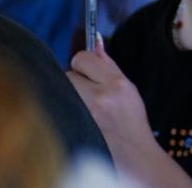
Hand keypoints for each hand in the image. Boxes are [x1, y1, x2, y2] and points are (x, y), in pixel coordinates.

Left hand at [67, 38, 161, 163]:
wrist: (130, 151)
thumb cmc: (130, 118)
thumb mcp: (127, 87)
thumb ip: (108, 64)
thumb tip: (95, 40)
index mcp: (116, 84)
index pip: (82, 58)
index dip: (84, 62)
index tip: (89, 68)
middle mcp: (99, 98)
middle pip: (68, 74)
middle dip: (76, 79)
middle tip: (88, 91)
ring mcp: (84, 114)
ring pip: (63, 89)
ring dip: (71, 93)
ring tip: (85, 105)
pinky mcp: (73, 125)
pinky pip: (61, 105)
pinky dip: (66, 106)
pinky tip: (79, 114)